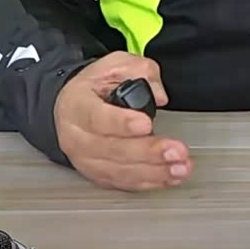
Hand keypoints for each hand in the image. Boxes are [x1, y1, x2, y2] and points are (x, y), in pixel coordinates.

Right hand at [54, 52, 192, 191]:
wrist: (69, 109)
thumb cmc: (92, 89)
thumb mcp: (113, 65)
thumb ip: (140, 71)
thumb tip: (159, 95)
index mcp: (77, 105)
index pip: (97, 117)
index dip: (122, 123)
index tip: (145, 124)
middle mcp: (77, 137)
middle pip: (113, 149)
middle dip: (149, 152)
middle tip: (175, 151)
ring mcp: (86, 160)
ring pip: (121, 170)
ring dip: (155, 171)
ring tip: (180, 167)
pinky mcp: (98, 175)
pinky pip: (124, 182)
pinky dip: (149, 181)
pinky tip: (169, 176)